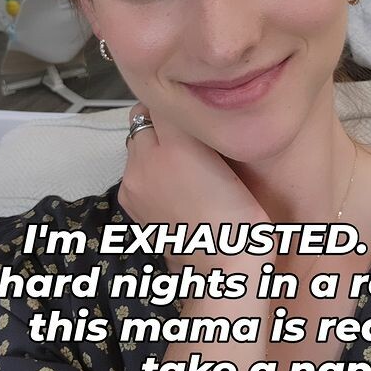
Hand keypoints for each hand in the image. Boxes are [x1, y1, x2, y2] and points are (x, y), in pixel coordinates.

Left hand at [117, 102, 270, 273]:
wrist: (223, 269)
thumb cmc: (240, 215)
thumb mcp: (231, 159)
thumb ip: (202, 125)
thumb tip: (188, 104)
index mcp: (173, 146)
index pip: (162, 100)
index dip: (181, 102)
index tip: (197, 108)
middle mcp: (143, 161)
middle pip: (142, 118)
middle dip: (162, 120)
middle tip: (192, 133)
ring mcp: (133, 185)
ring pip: (137, 144)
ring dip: (154, 144)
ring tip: (186, 160)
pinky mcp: (130, 204)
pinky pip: (134, 170)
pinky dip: (149, 168)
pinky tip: (176, 183)